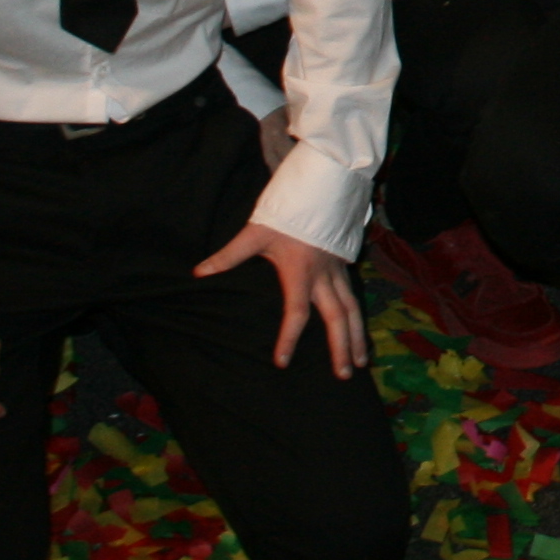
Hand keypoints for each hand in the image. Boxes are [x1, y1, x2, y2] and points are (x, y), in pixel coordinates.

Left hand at [193, 218, 366, 376]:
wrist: (321, 185)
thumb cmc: (286, 210)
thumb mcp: (255, 232)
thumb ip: (228, 255)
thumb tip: (198, 272)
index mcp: (300, 271)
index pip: (296, 311)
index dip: (288, 337)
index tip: (282, 361)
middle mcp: (324, 275)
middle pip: (337, 317)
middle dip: (342, 347)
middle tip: (344, 374)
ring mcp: (339, 270)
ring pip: (353, 308)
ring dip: (358, 336)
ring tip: (362, 362)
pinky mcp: (345, 265)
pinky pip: (354, 297)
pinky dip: (359, 319)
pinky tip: (360, 334)